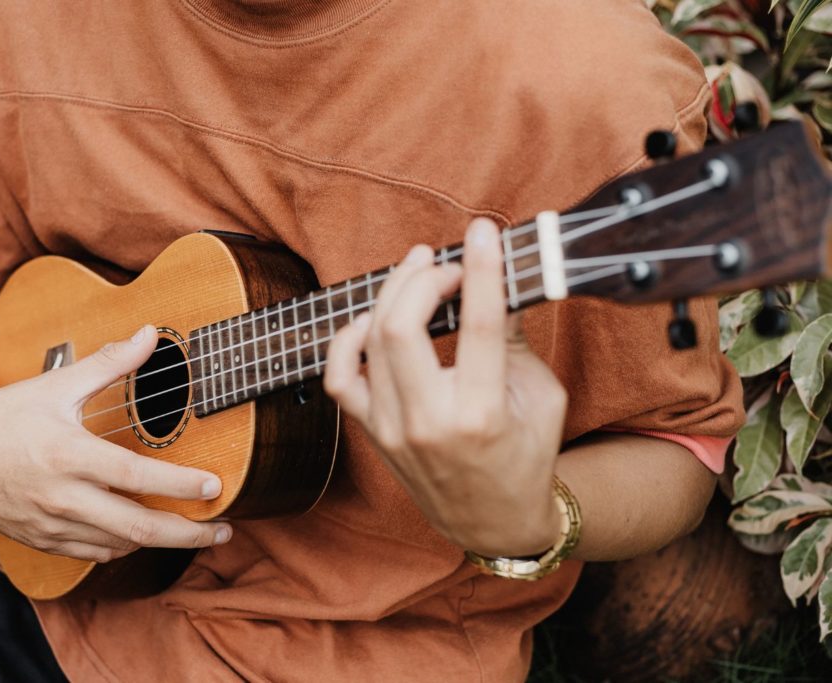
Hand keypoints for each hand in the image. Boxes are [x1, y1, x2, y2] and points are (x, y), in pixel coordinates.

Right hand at [0, 325, 231, 562]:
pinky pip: (93, 553)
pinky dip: (124, 547)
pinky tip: (144, 535)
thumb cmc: (6, 413)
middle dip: (187, 535)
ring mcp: (50, 524)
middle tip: (222, 531)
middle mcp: (61, 497)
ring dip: (161, 543)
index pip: (136, 478)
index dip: (180, 486)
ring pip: (118, 545)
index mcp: (68, 455)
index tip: (215, 487)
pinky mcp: (42, 540)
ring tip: (196, 534)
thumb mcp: (57, 383)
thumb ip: (109, 362)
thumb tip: (151, 334)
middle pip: (136, 527)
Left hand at [324, 218, 567, 556]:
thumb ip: (513, 339)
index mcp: (482, 414)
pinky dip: (347, 340)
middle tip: (445, 262)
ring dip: (391, 294)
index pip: (477, 325)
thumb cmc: (525, 456)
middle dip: (421, 278)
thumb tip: (493, 278)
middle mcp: (430, 422)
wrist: (492, 521)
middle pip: (401, 326)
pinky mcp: (374, 432)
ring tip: (417, 271)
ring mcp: (393, 429)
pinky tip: (371, 318)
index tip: (483, 233)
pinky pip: (340, 377)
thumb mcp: (541, 397)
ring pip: (369, 342)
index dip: (480, 269)